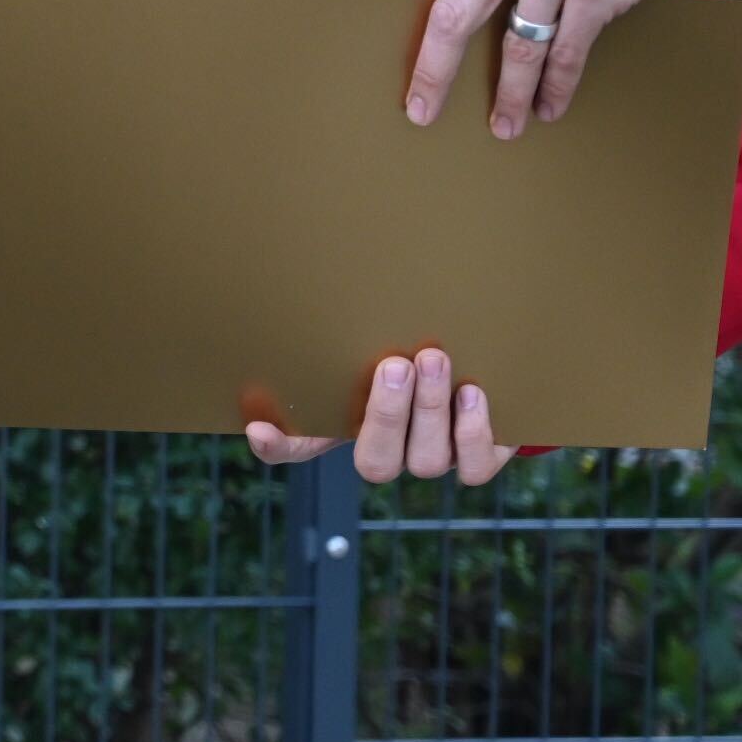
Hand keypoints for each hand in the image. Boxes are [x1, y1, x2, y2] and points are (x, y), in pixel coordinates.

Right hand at [247, 347, 513, 486]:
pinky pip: (473, 468)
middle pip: (374, 463)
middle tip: (394, 365)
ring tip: (433, 359)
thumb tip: (310, 273)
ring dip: (431, 410)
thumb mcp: (374, 332)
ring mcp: (432, 458)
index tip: (262, 425)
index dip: (279, 446)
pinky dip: (473, 432)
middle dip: (387, 415)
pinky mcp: (477, 458)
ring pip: (424, 462)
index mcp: (347, 422)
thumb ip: (349, 324)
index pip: (298, 448)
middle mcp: (387, 449)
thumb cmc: (410, 335)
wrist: (479, 350)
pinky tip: (473, 391)